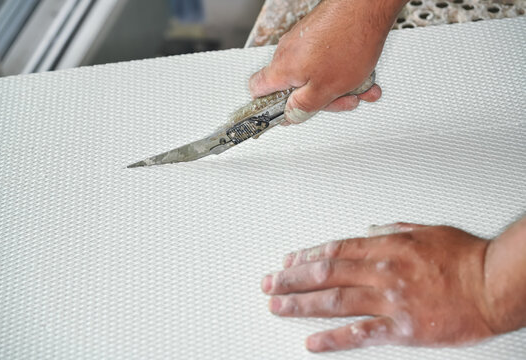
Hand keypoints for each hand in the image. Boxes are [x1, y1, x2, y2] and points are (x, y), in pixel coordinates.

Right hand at [249, 0, 405, 124]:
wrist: (367, 7)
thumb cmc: (348, 42)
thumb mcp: (326, 89)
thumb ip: (305, 107)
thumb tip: (291, 116)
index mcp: (282, 69)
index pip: (257, 90)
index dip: (269, 106)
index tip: (285, 114)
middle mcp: (288, 52)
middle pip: (295, 87)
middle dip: (322, 99)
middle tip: (342, 100)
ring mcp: (303, 42)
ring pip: (316, 75)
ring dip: (339, 85)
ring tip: (360, 86)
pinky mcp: (319, 34)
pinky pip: (327, 61)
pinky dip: (343, 70)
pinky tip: (361, 73)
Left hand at [261, 223, 501, 351]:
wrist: (493, 284)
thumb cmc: (464, 256)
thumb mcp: (425, 231)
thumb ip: (390, 231)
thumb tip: (367, 232)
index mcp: (386, 246)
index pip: (333, 251)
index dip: (305, 257)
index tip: (287, 262)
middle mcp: (381, 271)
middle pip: (325, 274)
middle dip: (292, 279)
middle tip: (269, 284)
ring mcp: (389, 300)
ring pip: (334, 301)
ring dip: (300, 304)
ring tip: (276, 307)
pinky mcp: (401, 328)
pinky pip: (360, 334)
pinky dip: (333, 339)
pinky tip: (312, 341)